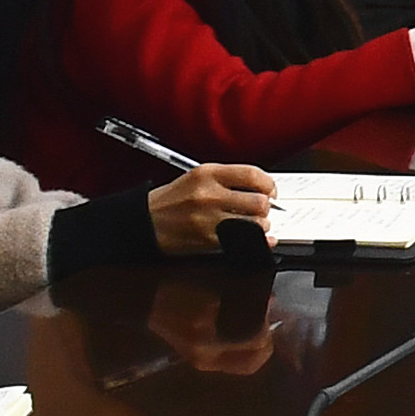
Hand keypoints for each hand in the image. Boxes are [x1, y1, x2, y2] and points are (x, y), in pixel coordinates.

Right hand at [145, 160, 274, 251]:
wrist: (143, 222)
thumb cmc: (170, 201)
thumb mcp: (195, 178)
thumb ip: (227, 179)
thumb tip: (259, 187)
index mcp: (207, 174)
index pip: (251, 174)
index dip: (268, 184)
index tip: (270, 191)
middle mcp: (209, 194)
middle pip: (257, 201)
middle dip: (265, 207)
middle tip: (262, 210)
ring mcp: (208, 218)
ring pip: (254, 223)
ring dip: (261, 225)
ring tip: (255, 224)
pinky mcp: (206, 239)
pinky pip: (242, 241)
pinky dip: (255, 241)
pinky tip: (256, 239)